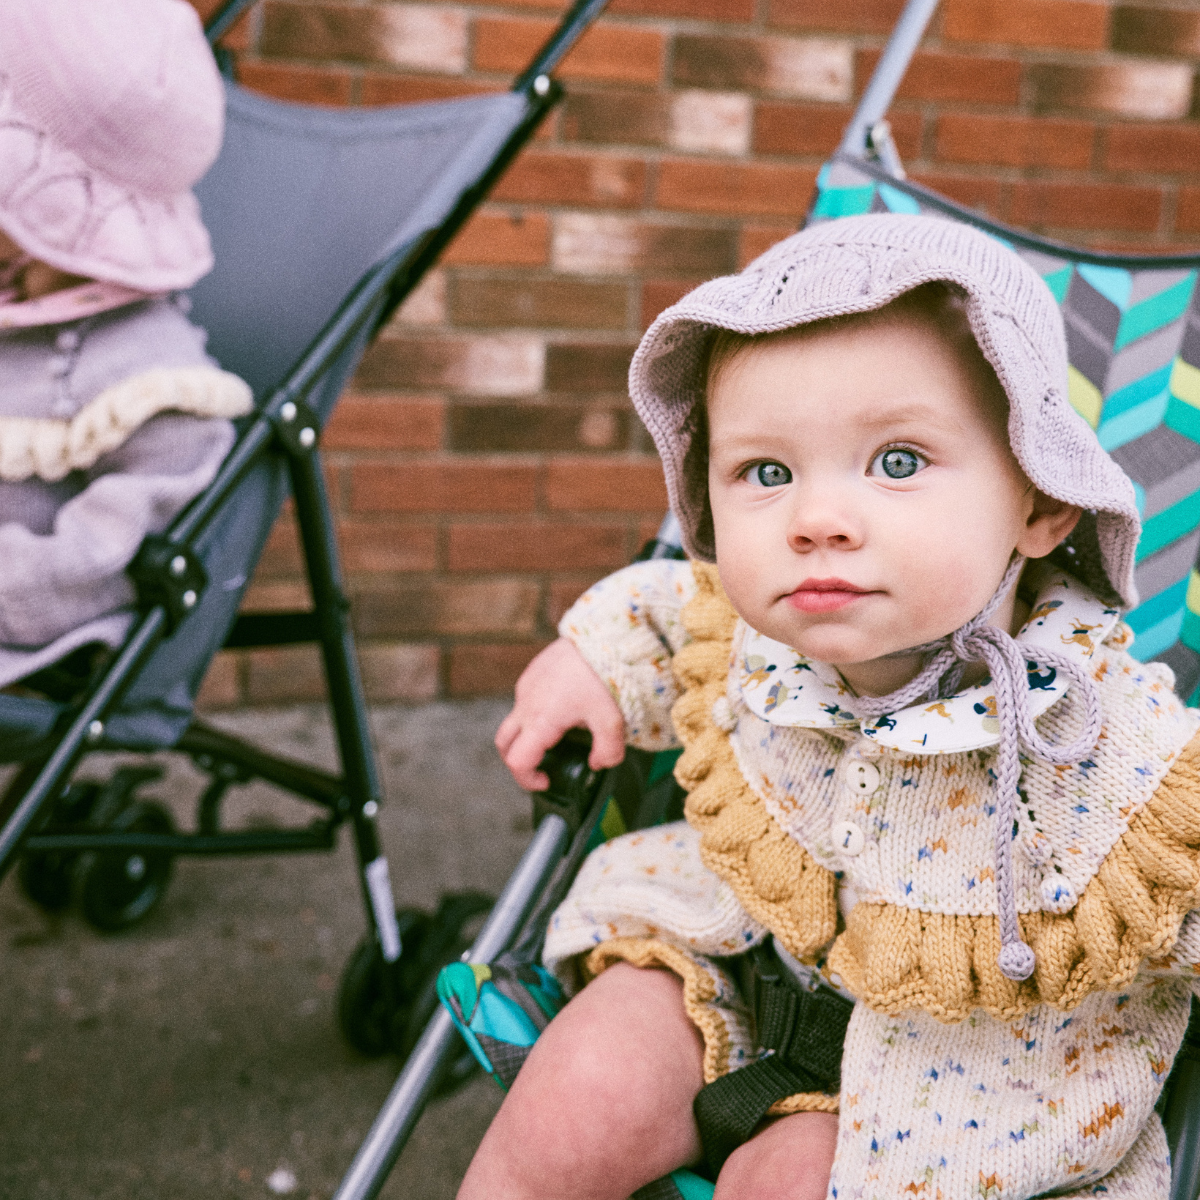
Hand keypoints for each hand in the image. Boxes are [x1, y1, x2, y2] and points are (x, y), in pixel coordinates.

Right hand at [495, 638, 625, 790]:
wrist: (600, 635)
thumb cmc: (603, 674)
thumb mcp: (613, 720)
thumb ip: (608, 751)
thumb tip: (598, 764)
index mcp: (541, 720)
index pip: (517, 761)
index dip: (527, 779)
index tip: (547, 781)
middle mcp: (526, 704)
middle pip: (504, 744)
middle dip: (518, 762)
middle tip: (542, 767)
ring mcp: (526, 687)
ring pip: (514, 721)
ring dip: (527, 736)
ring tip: (558, 737)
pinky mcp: (532, 673)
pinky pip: (525, 701)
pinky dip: (535, 714)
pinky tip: (563, 709)